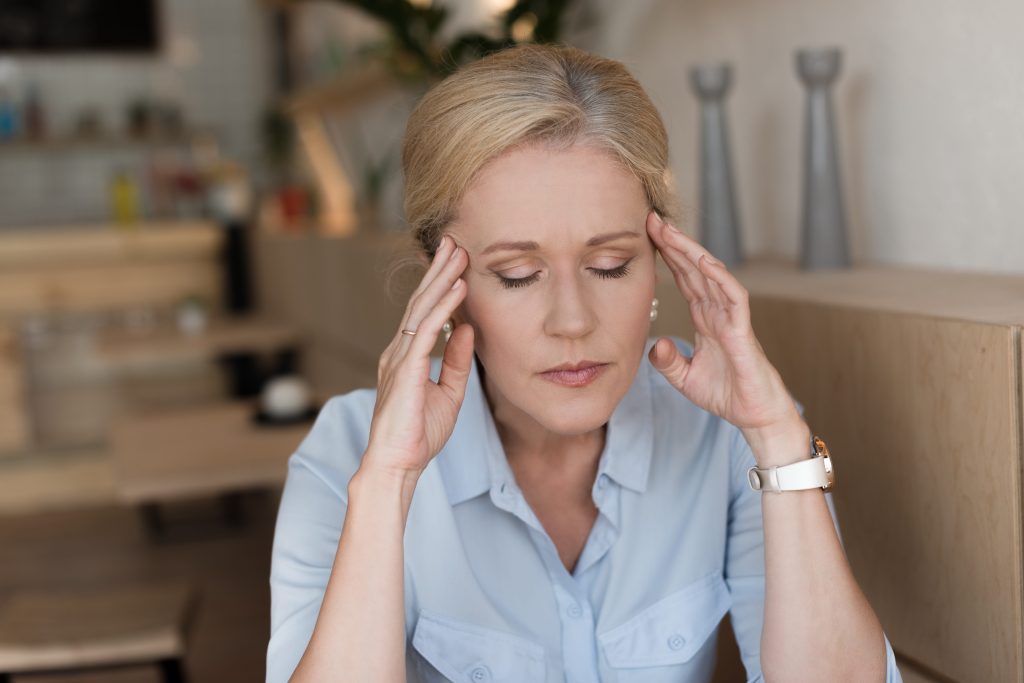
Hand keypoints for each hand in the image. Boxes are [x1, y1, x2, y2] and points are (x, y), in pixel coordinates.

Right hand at [363, 234, 473, 476]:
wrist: (397, 464)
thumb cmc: (418, 435)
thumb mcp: (448, 393)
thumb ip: (455, 360)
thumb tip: (466, 328)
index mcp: (406, 357)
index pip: (424, 312)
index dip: (440, 285)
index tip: (455, 260)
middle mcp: (398, 351)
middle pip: (421, 302)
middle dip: (439, 270)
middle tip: (455, 241)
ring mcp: (398, 359)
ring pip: (422, 309)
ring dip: (442, 279)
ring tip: (459, 253)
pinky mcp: (405, 370)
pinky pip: (426, 331)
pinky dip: (444, 307)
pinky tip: (459, 288)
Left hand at [645, 210, 804, 448]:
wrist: (755, 417)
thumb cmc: (727, 395)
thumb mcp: (685, 378)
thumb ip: (666, 362)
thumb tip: (652, 343)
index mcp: (705, 319)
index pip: (684, 280)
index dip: (668, 257)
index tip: (647, 235)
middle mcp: (718, 312)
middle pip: (694, 270)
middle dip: (675, 244)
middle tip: (652, 219)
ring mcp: (732, 319)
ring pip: (712, 276)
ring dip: (692, 252)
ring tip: (670, 230)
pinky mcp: (743, 331)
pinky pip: (734, 298)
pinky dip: (721, 278)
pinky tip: (704, 261)